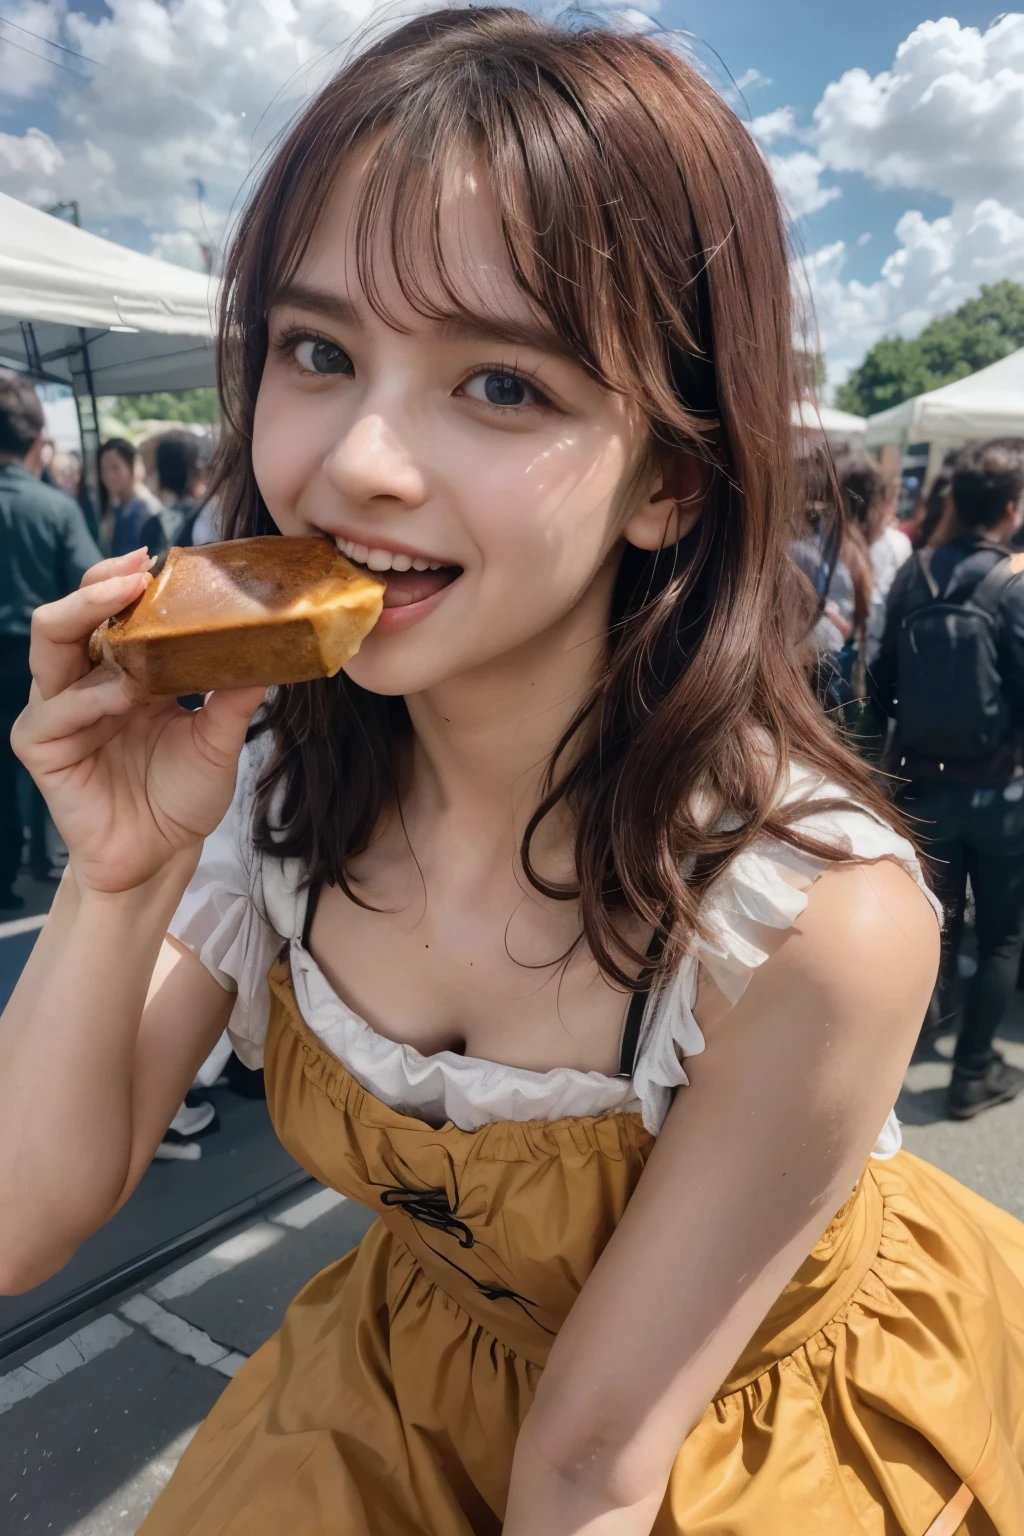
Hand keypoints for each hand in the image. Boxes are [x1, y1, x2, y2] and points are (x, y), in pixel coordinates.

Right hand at [12, 549, 266, 895]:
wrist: (163, 856)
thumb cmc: (182, 797)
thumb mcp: (218, 740)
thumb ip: (234, 697)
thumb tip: (272, 652)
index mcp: (120, 669)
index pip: (107, 608)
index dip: (123, 578)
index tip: (157, 558)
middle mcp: (83, 682)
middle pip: (68, 615)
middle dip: (96, 586)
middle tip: (134, 572)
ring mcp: (58, 712)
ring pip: (47, 648)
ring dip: (88, 626)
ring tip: (129, 626)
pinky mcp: (44, 747)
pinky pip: (53, 712)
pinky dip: (86, 700)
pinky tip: (120, 698)